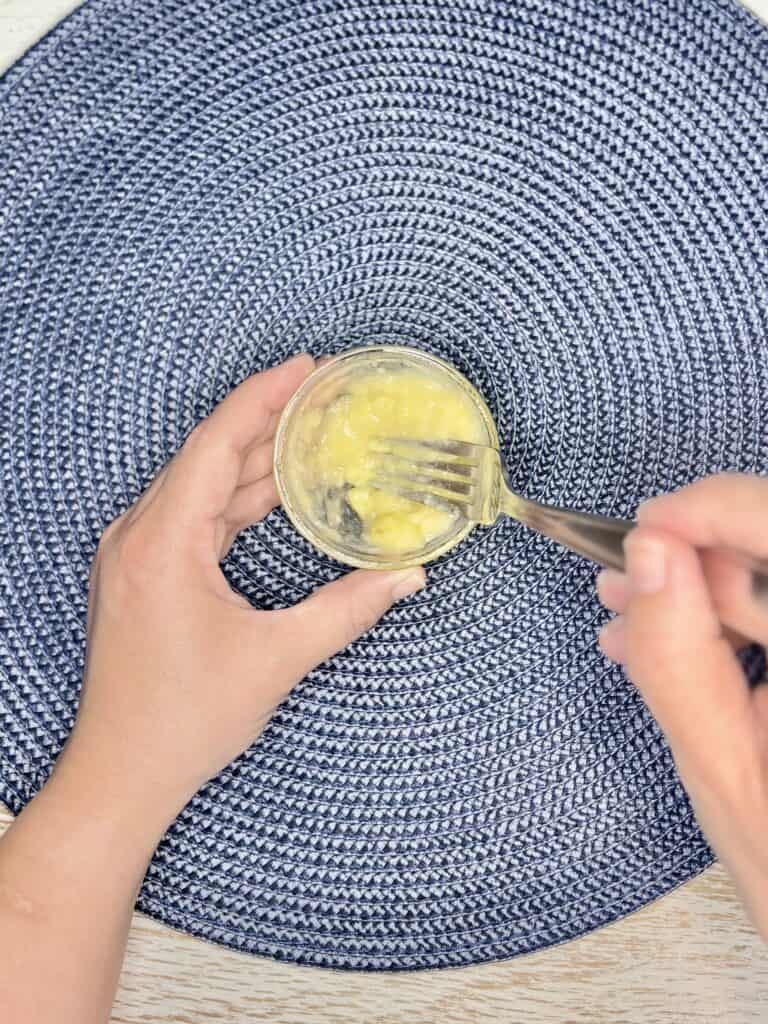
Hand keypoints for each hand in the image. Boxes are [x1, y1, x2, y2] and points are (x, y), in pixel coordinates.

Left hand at [59, 353, 425, 825]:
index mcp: (162, 542)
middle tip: (319, 394)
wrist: (122, 773)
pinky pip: (191, 516)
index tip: (305, 368)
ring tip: (306, 433)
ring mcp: (135, 553)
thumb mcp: (276, 658)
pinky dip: (234, 499)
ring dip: (251, 461)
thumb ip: (347, 609)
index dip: (262, 399)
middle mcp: (138, 535)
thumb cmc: (185, 720)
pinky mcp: (141, 572)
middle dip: (264, 421)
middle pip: (207, 456)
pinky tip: (272, 491)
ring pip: (199, 486)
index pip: (216, 444)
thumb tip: (407, 576)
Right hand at [596, 474, 767, 938]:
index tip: (642, 530)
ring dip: (706, 591)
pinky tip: (675, 644)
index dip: (713, 511)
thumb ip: (678, 653)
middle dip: (697, 556)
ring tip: (629, 620)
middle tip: (619, 588)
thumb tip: (648, 550)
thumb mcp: (718, 768)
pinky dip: (730, 621)